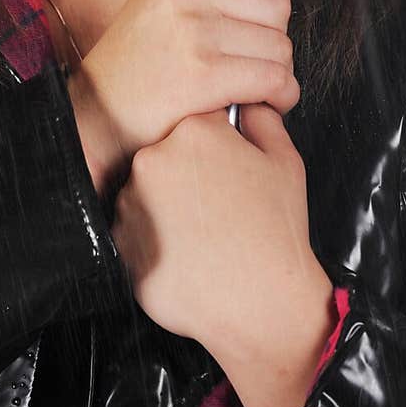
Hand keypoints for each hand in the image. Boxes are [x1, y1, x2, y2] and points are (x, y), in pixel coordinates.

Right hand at [68, 0, 298, 189]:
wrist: (95, 115)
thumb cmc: (136, 60)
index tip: (267, 13)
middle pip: (277, 1)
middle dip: (277, 35)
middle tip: (256, 55)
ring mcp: (191, 30)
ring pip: (280, 45)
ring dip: (279, 72)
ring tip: (254, 83)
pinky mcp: (201, 74)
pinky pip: (273, 79)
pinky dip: (279, 96)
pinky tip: (261, 103)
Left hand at [110, 103, 333, 406]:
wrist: (262, 302)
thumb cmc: (277, 232)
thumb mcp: (285, 161)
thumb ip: (263, 120)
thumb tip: (247, 104)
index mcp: (194, 131)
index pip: (197, 121)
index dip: (215, 145)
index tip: (226, 168)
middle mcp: (154, 158)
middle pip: (167, 154)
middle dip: (188, 174)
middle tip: (217, 205)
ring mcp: (131, 201)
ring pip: (145, 192)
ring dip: (166, 206)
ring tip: (202, 233)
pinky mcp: (120, 240)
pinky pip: (132, 231)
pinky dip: (152, 240)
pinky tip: (185, 253)